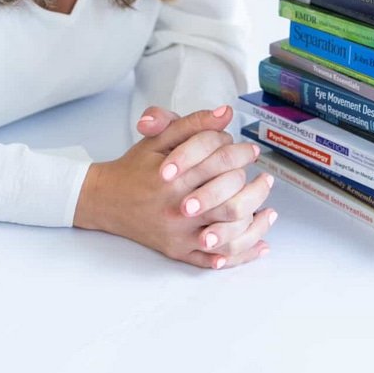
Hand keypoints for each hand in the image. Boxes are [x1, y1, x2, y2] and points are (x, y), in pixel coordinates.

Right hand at [74, 105, 275, 268]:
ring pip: (228, 234)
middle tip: (266, 180)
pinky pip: (215, 259)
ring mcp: (179, 234)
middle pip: (230, 202)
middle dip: (255, 190)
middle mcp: (177, 208)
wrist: (105, 200)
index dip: (241, 154)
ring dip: (255, 223)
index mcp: (174, 177)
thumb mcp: (158, 138)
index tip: (250, 151)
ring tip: (268, 210)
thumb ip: (193, 124)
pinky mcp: (178, 251)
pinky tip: (259, 245)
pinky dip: (241, 254)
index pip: (220, 164)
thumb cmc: (135, 167)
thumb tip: (225, 113)